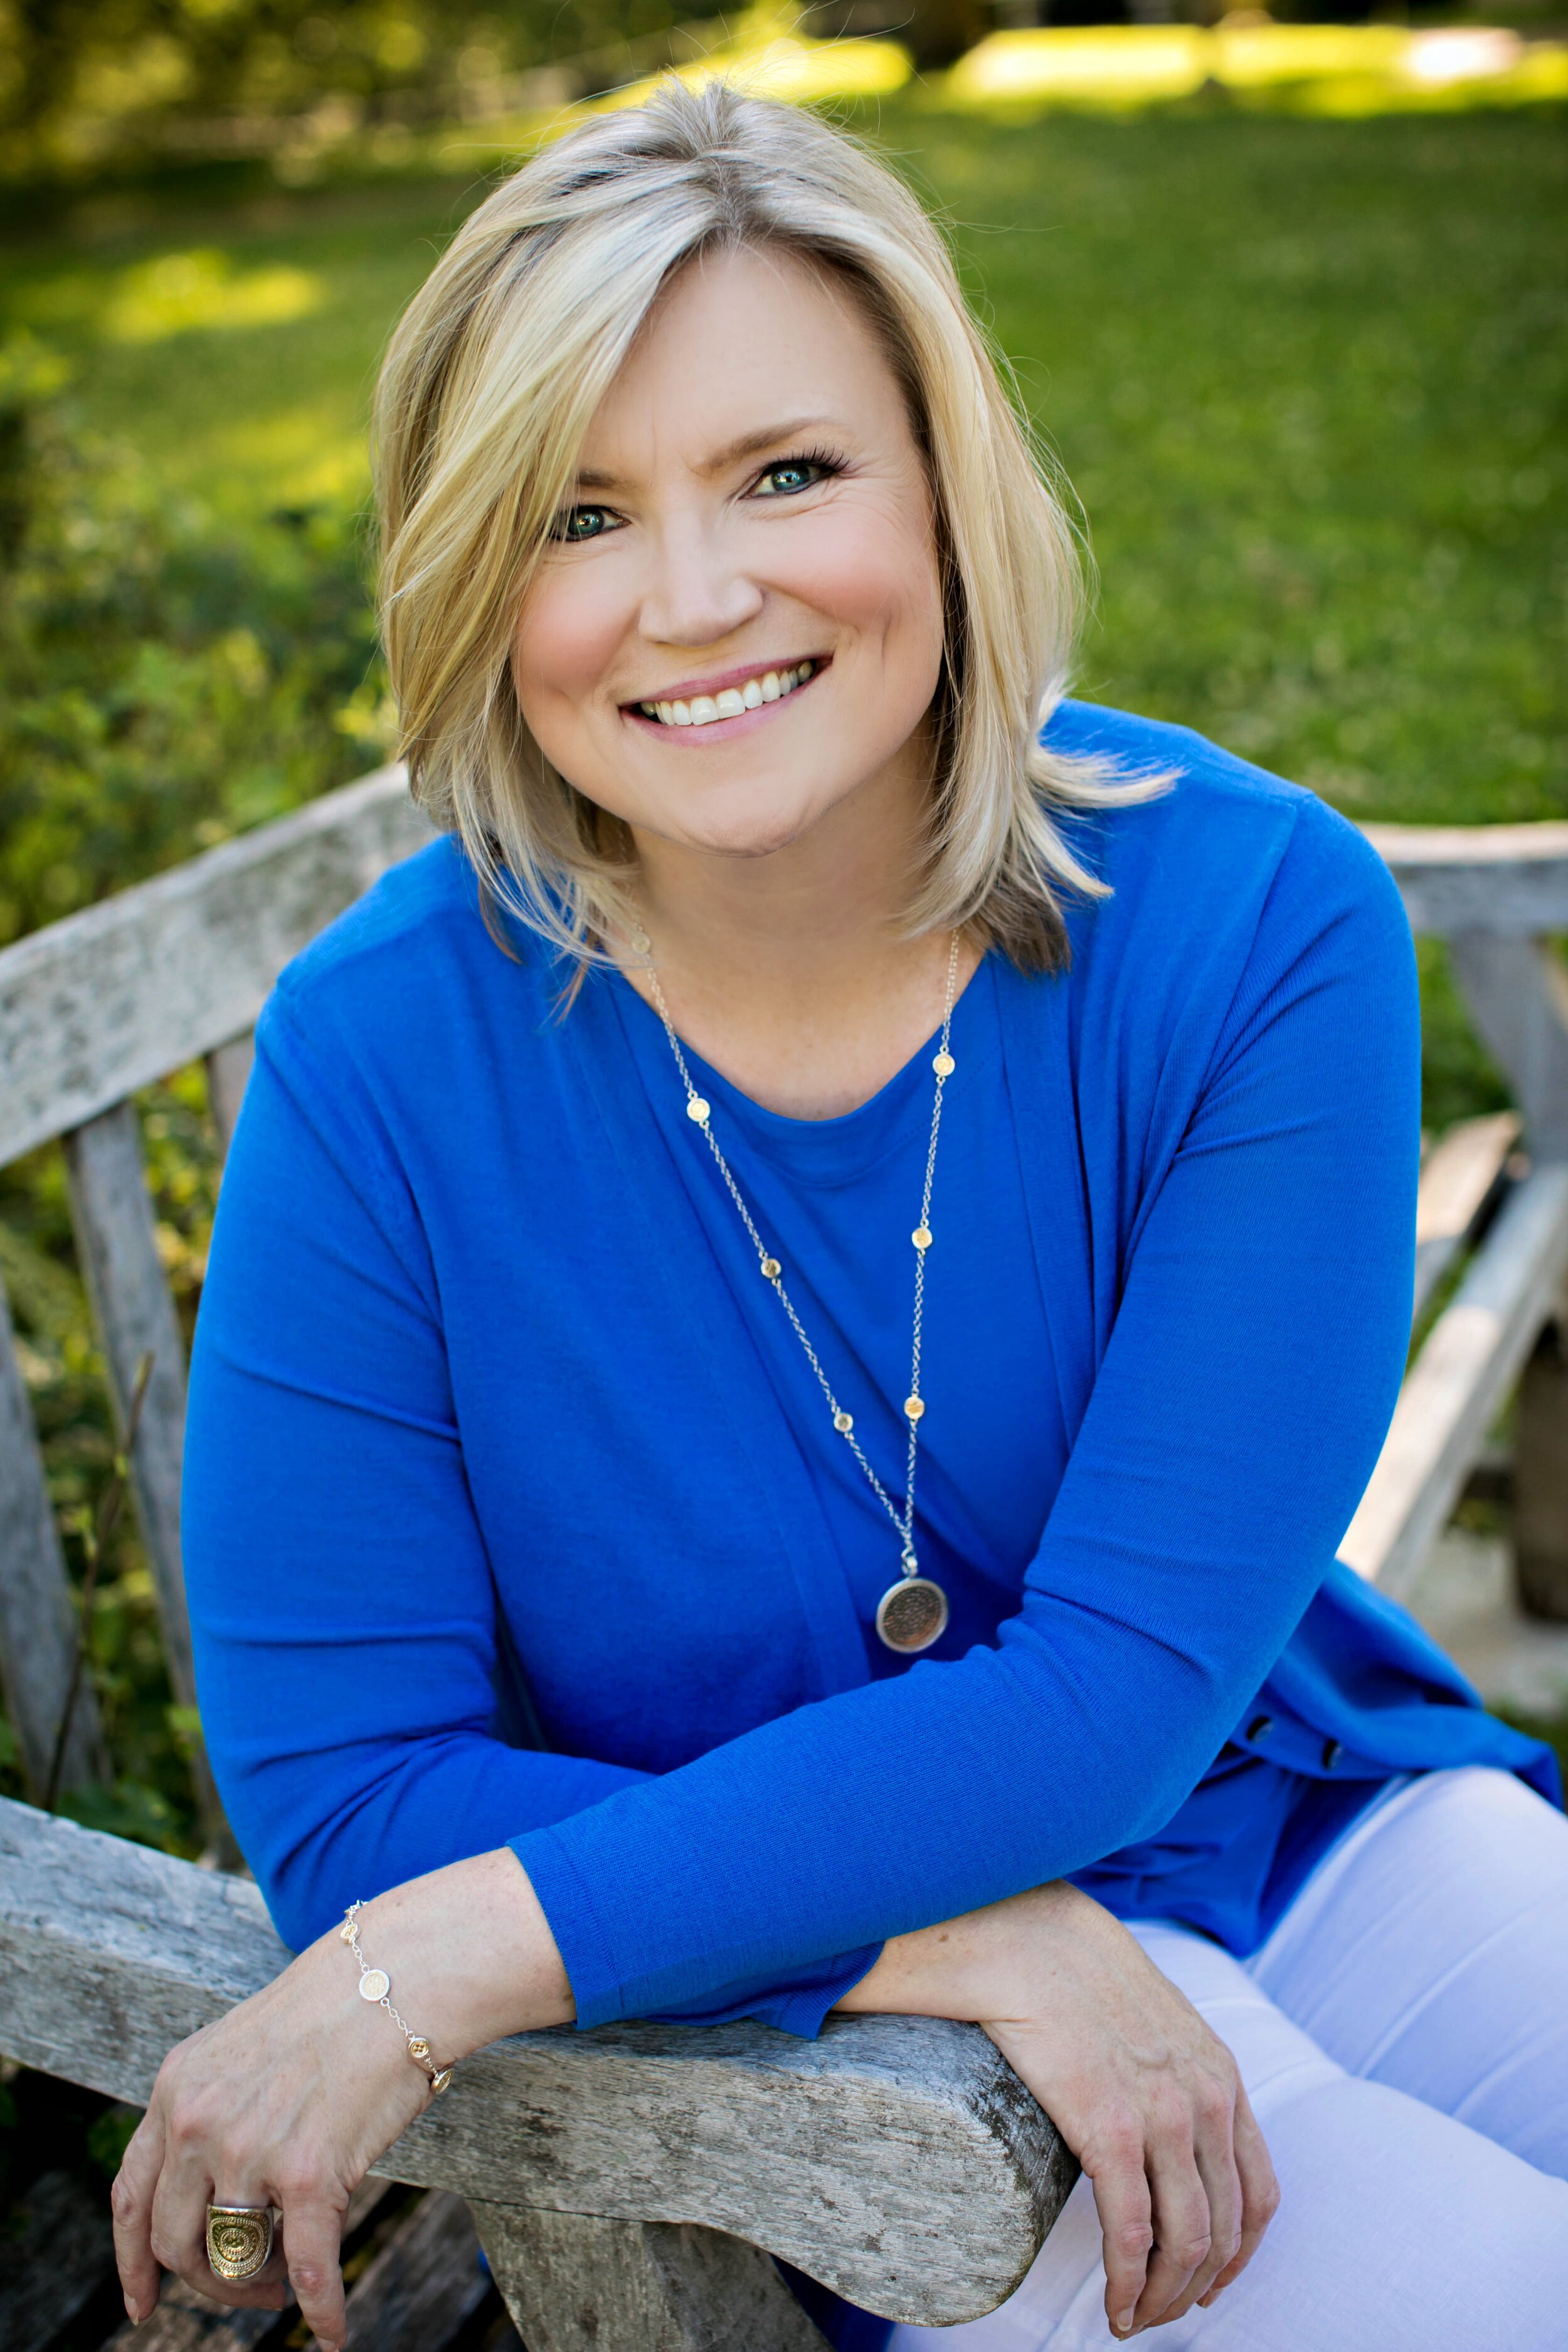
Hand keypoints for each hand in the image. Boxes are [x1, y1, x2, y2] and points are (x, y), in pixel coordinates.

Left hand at [110, 1848, 571, 2347]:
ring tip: (285, 2287)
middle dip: (207, 2281)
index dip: (131, 2260)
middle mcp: (197, 2123)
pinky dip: (320, 2310)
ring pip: (228, 2261)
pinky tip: (332, 2332)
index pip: (130, 2196)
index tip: (141, 2301)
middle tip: (248, 2290)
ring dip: (255, 2290)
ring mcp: (248, 2151)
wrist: (398, 1975)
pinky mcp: (307, 2174)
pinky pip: (304, 2269)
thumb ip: (211, 2108)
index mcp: (176, 2088)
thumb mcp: (240, 2048)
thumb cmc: (337, 2007)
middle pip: (174, 2242)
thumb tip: (211, 2189)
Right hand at [836, 1882, 1278, 2338]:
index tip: (1210, 2282)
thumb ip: (1175, 2071)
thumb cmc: (1077, 1975)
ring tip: (1132, 2318)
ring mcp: (1162, 2116)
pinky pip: (1130, 2232)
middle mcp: (1207, 2101)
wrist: (1028, 1940)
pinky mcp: (1109, 2128)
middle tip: (1160, 2312)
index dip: (1239, 2253)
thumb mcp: (1156, 2021)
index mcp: (1222, 2076)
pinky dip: (1126, 2283)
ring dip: (1162, 2297)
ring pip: (1185, 2242)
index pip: (1258, 2193)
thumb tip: (1160, 2126)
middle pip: (1224, 2230)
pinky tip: (1112, 2305)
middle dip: (1195, 2287)